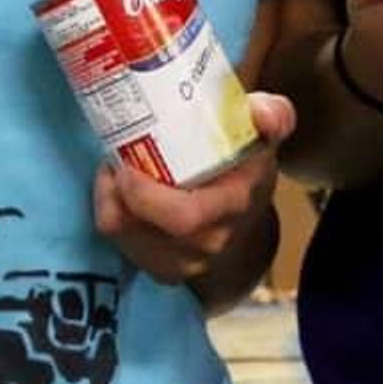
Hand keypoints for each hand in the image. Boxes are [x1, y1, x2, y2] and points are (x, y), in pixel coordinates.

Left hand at [93, 92, 294, 285]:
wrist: (246, 215)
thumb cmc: (246, 165)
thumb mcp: (262, 134)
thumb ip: (271, 114)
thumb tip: (263, 114)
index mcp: (234, 202)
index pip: (185, 216)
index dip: (145, 196)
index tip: (125, 166)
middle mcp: (210, 240)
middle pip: (145, 230)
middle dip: (118, 195)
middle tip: (113, 163)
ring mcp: (186, 261)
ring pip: (128, 238)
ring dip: (111, 202)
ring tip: (114, 170)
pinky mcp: (163, 269)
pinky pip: (124, 247)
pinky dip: (114, 217)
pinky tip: (120, 194)